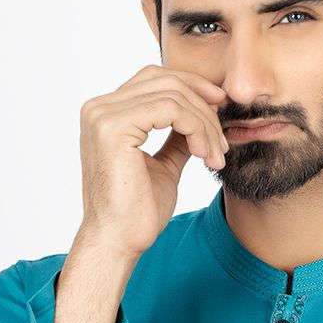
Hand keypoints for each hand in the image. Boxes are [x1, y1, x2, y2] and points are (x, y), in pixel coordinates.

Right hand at [77, 65, 229, 258]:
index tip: (220, 109)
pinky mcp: (113, 128)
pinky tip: (205, 153)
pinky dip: (196, 127)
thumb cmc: (137, 212)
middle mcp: (99, 108)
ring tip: (216, 154)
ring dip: (204, 122)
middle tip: (223, 137)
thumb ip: (176, 139)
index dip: (192, 87)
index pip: (154, 79)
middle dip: (203, 103)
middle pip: (164, 79)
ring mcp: (103, 116)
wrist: (119, 242)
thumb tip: (199, 118)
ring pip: (172, 94)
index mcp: (106, 114)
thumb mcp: (164, 166)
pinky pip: (170, 109)